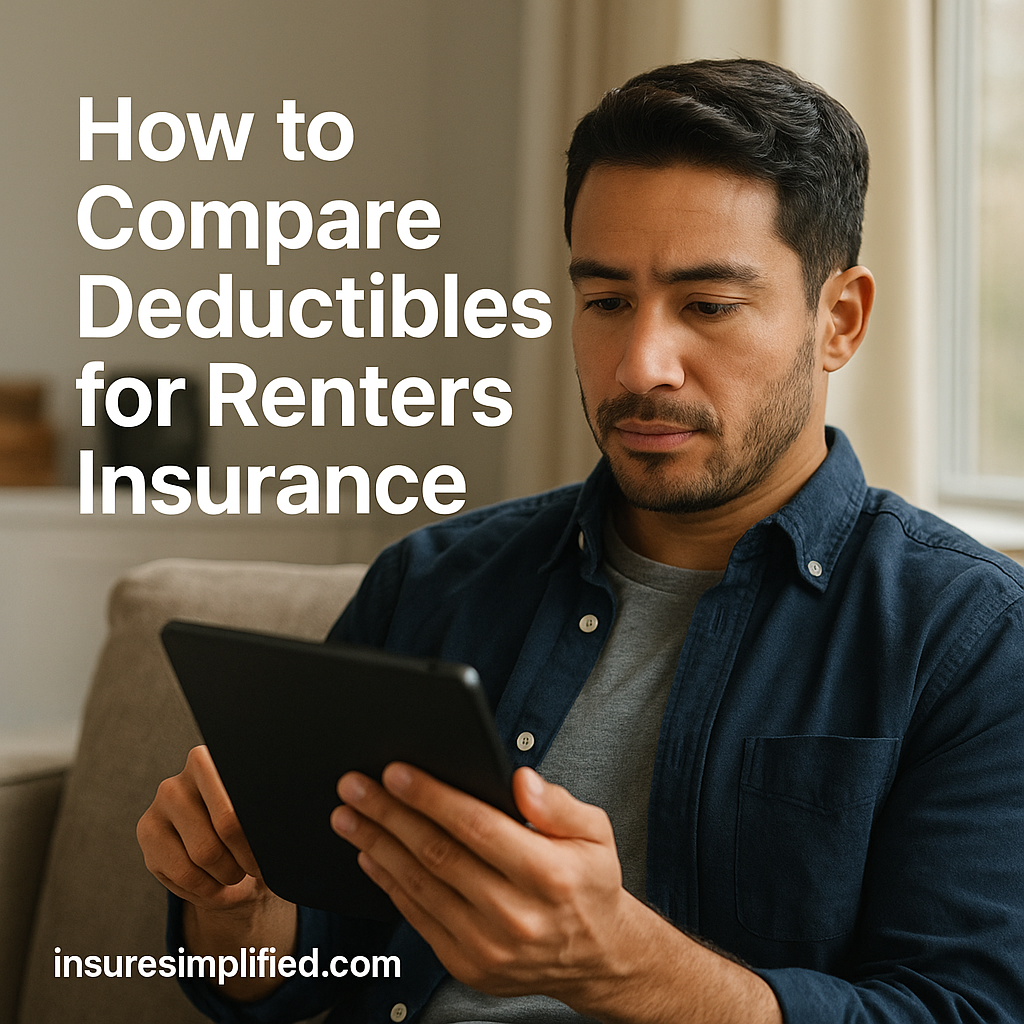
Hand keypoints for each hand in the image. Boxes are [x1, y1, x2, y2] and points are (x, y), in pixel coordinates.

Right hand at [137, 744, 295, 998]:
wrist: (226, 853)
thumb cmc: (256, 830)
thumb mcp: (268, 815)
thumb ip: (276, 807)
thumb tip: (307, 808)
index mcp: (223, 759)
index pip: (247, 797)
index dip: (262, 834)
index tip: (273, 853)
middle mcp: (188, 773)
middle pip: (227, 827)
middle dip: (247, 859)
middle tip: (256, 869)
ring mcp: (162, 800)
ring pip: (203, 855)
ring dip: (227, 878)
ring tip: (237, 876)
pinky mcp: (146, 830)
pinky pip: (179, 874)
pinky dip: (205, 891)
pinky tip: (216, 886)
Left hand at [331, 764, 780, 1023]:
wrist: (597, 958)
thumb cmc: (589, 884)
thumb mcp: (595, 833)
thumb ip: (558, 804)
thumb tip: (520, 779)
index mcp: (547, 874)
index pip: (476, 827)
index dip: (431, 797)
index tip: (395, 772)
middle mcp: (515, 914)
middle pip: (437, 854)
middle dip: (388, 815)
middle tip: (354, 786)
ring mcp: (487, 946)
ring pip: (419, 886)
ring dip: (376, 847)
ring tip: (348, 817)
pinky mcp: (468, 965)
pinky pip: (419, 917)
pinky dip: (389, 884)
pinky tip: (371, 855)